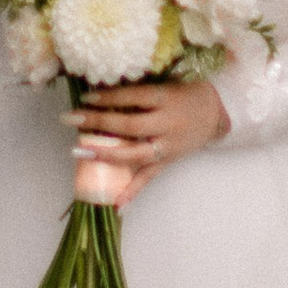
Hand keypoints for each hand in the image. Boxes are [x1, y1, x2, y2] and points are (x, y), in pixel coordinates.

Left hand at [72, 76, 228, 207]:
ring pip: (136, 153)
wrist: (217, 111)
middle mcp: (166, 123)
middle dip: (98, 122)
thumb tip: (100, 91)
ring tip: (81, 151)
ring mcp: (167, 145)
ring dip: (106, 154)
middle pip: (130, 126)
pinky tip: (116, 203)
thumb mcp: (165, 84)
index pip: (132, 97)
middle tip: (71, 119)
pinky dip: (133, 191)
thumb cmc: (184, 93)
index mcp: (165, 98)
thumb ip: (138, 90)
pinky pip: (149, 177)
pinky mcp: (169, 161)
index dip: (108, 97)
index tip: (85, 97)